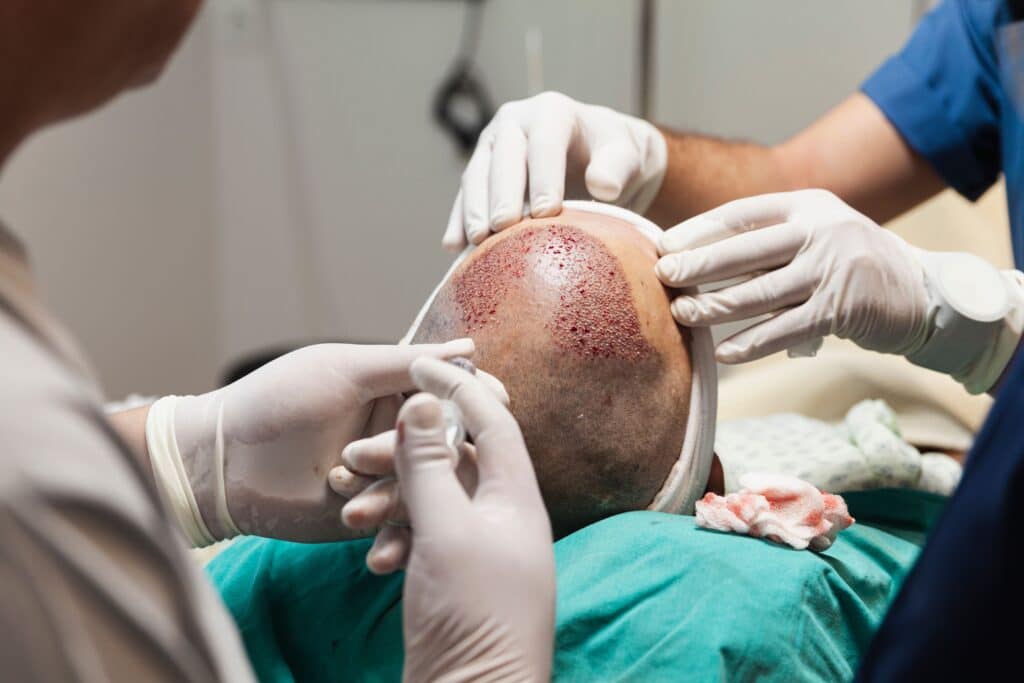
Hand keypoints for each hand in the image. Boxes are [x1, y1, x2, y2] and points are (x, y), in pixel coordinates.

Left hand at [145, 340, 474, 543]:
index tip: (495, 405)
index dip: (474, 399)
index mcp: (394, 391)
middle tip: (403, 464)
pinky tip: (376, 545)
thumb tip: (469, 350)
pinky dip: (394, 536)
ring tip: (356, 503)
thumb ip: (407, 363)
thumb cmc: (276, 401)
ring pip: (426, 488)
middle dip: (431, 458)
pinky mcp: (368, 513)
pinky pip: (400, 524)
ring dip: (400, 497)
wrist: (222, 463)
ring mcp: (383, 475)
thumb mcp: (343, 369)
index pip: (450, 394)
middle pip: (445, 445)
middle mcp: (395, 432)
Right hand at [343, 358, 554, 681]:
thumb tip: (424, 402)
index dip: (457, 387)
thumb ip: (429, 466)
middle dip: (401, 456)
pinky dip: (396, 540)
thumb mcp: (446, 532)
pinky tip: (375, 559)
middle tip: (351, 458)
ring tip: (352, 514)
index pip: (492, 420)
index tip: (416, 364)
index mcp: (517, 497)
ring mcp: (479, 550)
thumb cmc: (472, 614)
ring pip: (430, 502)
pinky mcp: (454, 579)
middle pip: (452, 461)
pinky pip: (423, 540)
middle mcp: (503, 517)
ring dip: (390, 502)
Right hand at [444, 90, 666, 249]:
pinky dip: (458, 220)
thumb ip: (618, 166)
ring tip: (478, 242)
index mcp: (552, 111)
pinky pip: (465, 195)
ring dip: (474, 209)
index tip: (546, 212)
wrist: (599, 156)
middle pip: (504, 159)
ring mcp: (493, 145)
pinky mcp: (480, 170)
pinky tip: (453, 246)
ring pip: (477, 174)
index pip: (544, 144)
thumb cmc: (615, 155)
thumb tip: (603, 186)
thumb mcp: (626, 155)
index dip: (543, 178)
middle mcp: (515, 122)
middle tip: (502, 229)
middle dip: (502, 195)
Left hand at [656, 190, 932, 361]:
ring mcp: (831, 270)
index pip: (742, 214)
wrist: (919, 289)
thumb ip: (769, 239)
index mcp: (807, 205)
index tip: (666, 244)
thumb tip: (697, 257)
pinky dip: (751, 343)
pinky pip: (784, 329)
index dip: (700, 230)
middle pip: (746, 250)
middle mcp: (820, 231)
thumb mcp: (815, 233)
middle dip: (699, 265)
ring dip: (716, 306)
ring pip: (760, 292)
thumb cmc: (848, 262)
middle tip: (664, 276)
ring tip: (683, 313)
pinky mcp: (840, 309)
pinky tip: (723, 351)